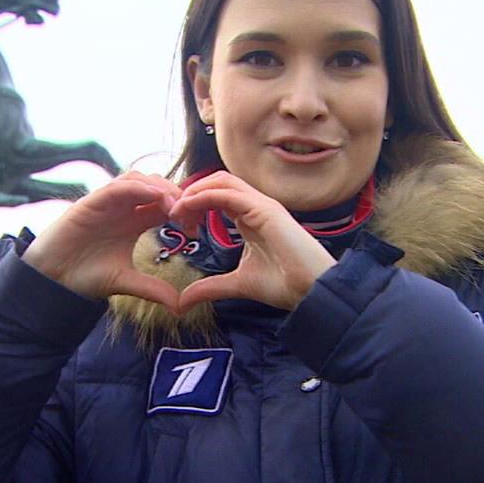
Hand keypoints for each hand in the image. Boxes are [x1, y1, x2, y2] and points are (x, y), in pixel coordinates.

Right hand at [21, 172, 180, 310]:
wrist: (52, 279)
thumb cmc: (85, 276)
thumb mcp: (126, 282)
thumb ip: (152, 289)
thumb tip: (179, 306)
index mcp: (134, 222)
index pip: (165, 205)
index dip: (183, 210)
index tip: (195, 228)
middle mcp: (123, 208)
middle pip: (156, 186)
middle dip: (176, 195)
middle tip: (189, 214)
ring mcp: (108, 203)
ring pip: (139, 180)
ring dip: (160, 188)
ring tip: (175, 205)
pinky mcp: (92, 202)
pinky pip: (118, 186)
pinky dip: (137, 187)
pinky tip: (153, 196)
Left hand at [170, 172, 336, 311]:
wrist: (312, 293)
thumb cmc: (285, 285)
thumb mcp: (236, 285)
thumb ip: (210, 288)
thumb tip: (183, 301)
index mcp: (250, 218)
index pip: (217, 196)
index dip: (193, 203)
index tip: (176, 222)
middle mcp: (256, 206)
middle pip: (216, 183)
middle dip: (190, 193)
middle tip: (171, 213)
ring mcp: (262, 205)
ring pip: (222, 181)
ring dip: (194, 191)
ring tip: (176, 209)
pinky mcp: (266, 209)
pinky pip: (229, 193)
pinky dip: (205, 195)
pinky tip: (188, 208)